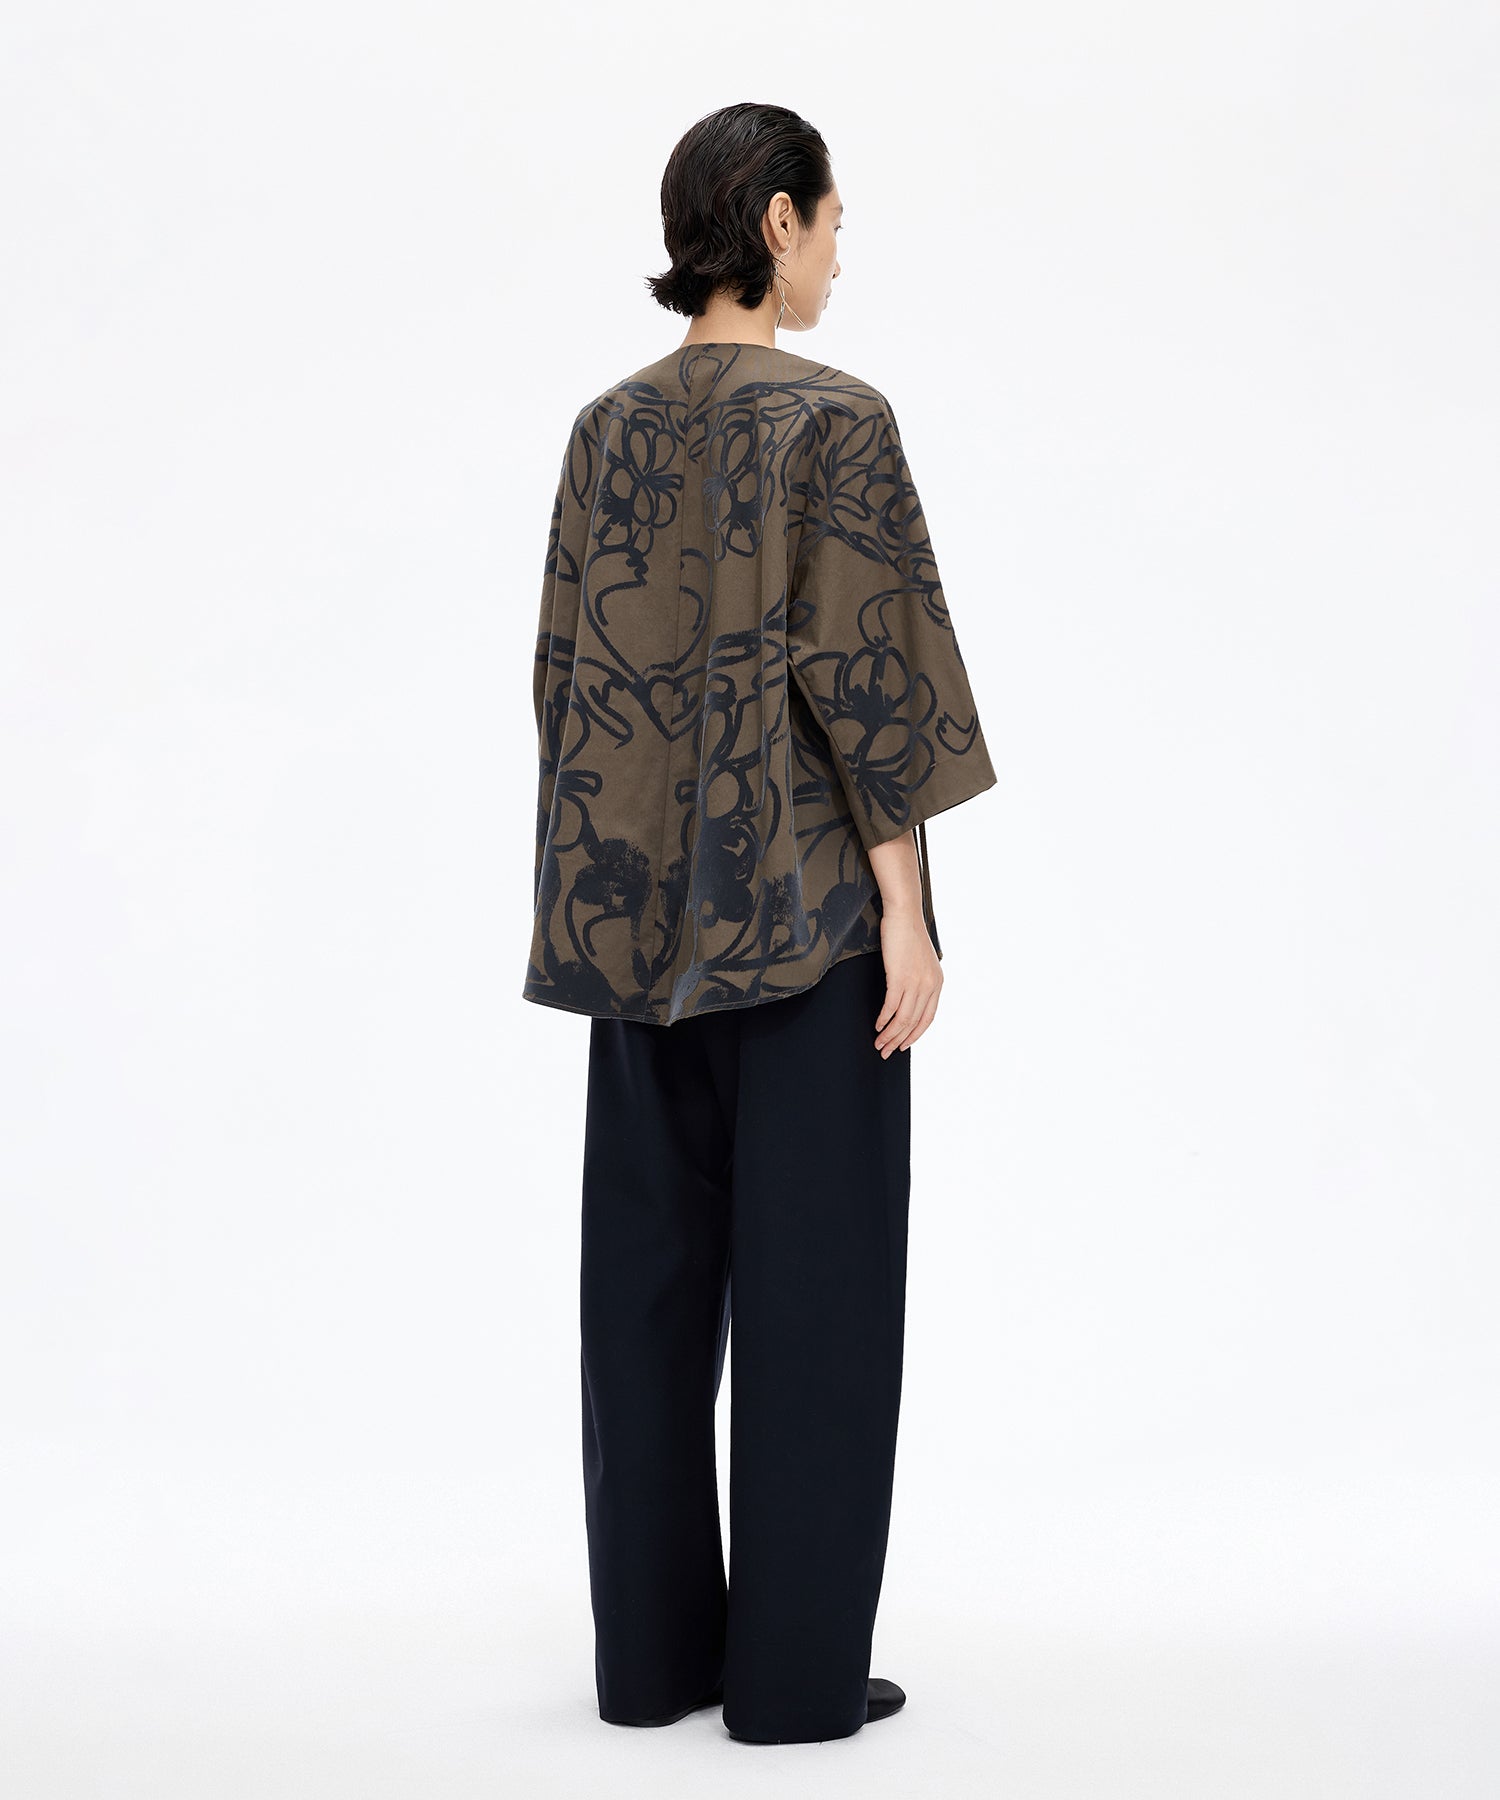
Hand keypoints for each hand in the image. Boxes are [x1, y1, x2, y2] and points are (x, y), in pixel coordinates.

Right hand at [874, 907, 941, 1055]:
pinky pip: (891, 1006)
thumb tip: (910, 994)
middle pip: (915, 1022)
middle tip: (887, 1052)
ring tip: (879, 1044)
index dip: (915, 1034)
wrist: (904, 914)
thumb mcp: (922, 960)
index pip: (928, 1018)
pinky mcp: (899, 978)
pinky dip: (884, 1019)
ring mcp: (916, 983)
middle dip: (900, 1040)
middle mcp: (929, 986)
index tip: (904, 1045)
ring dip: (890, 1034)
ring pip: (903, 1018)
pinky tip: (877, 1025)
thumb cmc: (909, 934)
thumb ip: (921, 978)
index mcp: (937, 983)